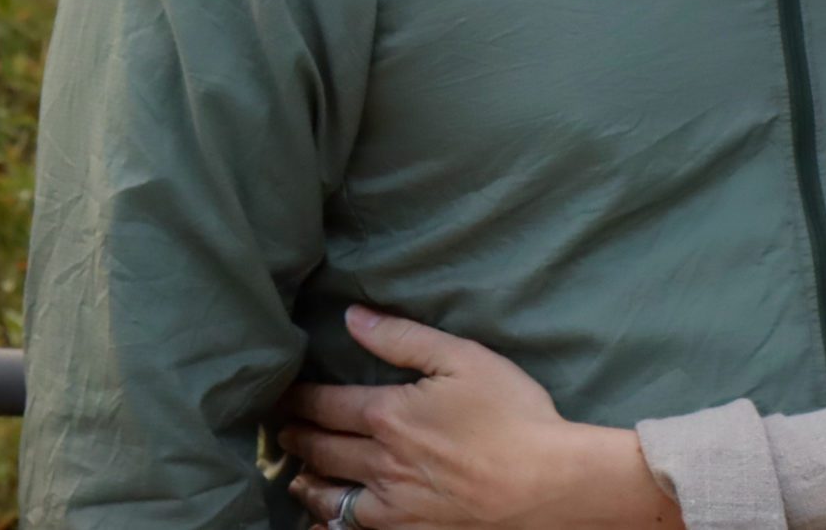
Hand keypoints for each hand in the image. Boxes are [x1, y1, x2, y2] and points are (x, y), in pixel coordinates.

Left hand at [278, 306, 677, 528]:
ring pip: (327, 494)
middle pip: (319, 448)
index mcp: (388, 415)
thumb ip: (404, 338)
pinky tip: (325, 518)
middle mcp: (377, 462)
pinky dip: (330, 521)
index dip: (298, 398)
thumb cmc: (511, 414)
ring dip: (306, 480)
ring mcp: (389, 504)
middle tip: (282, 428)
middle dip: (295, 435)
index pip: (324, 404)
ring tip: (296, 472)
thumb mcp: (465, 358)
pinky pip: (350, 529)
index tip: (283, 393)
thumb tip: (353, 317)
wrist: (543, 483)